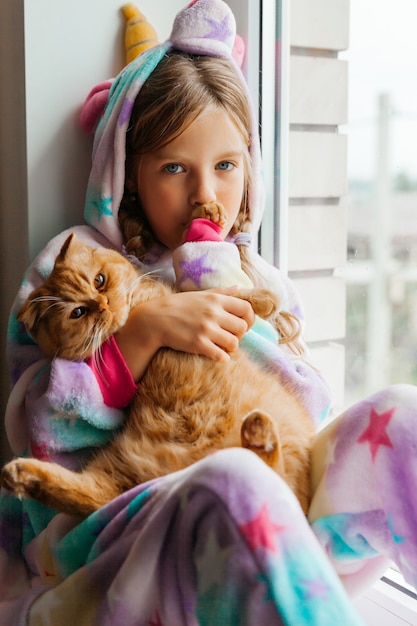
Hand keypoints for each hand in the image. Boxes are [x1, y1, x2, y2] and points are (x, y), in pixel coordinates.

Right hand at [115, 288, 254, 380]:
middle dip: (239, 335)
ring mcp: (206, 329)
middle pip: (243, 328)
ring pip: (234, 343)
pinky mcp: (198, 344)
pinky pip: (221, 355)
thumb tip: (238, 288)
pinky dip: (222, 357)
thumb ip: (221, 292)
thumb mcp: (199, 294)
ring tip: (222, 346)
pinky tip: (216, 354)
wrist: (154, 320)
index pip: (246, 308)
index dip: (250, 319)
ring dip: (230, 347)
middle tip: (229, 336)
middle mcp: (213, 313)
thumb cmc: (177, 306)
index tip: (244, 325)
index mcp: (216, 299)